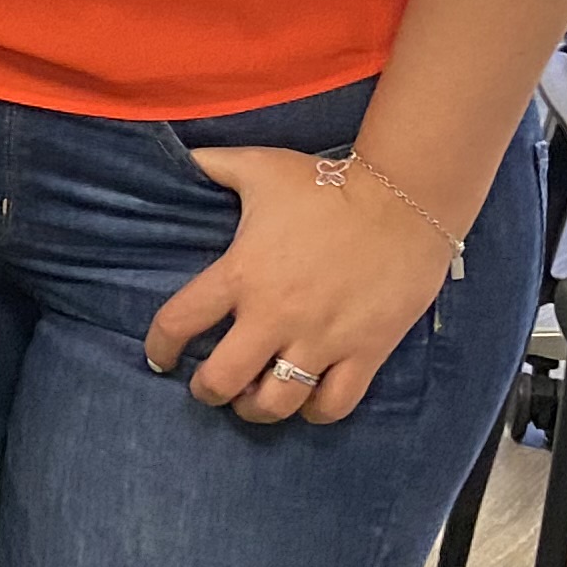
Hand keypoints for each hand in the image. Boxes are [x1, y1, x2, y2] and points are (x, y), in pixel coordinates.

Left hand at [144, 144, 458, 423]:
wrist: (406, 199)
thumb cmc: (327, 184)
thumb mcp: (260, 167)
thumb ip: (213, 165)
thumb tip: (179, 154)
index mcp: (241, 274)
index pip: (179, 323)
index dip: (160, 347)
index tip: (159, 357)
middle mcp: (275, 315)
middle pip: (222, 380)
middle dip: (207, 391)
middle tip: (208, 387)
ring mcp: (322, 339)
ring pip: (276, 403)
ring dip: (256, 408)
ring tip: (252, 399)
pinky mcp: (366, 351)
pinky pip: (334, 404)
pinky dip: (315, 411)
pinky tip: (306, 401)